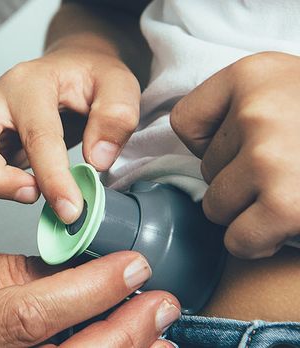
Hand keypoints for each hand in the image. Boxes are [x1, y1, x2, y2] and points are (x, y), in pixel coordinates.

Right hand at [0, 48, 140, 223]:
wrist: (67, 69)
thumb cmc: (87, 78)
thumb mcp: (118, 83)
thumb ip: (116, 117)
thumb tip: (95, 161)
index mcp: (29, 84)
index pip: (36, 136)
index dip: (53, 179)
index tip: (71, 209)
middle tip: (29, 195)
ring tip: (12, 190)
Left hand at [171, 51, 299, 258]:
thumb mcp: (287, 90)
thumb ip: (240, 109)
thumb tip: (196, 153)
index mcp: (253, 74)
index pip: (187, 123)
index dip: (215, 144)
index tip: (251, 145)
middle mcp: (256, 109)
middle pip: (205, 168)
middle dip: (240, 180)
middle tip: (289, 172)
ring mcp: (268, 157)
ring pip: (216, 206)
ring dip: (248, 212)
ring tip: (291, 195)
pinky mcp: (284, 203)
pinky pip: (237, 239)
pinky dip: (257, 242)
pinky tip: (287, 225)